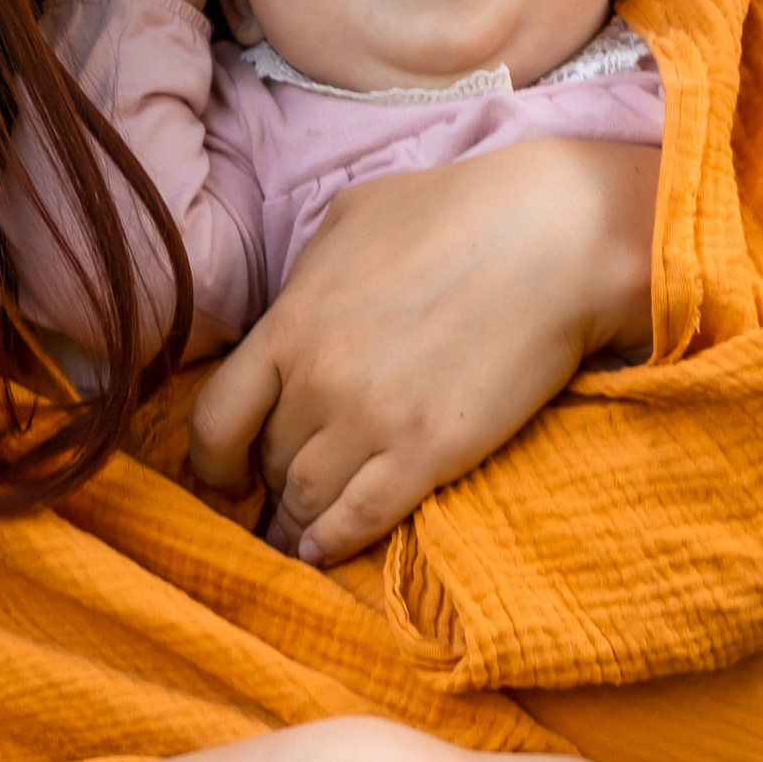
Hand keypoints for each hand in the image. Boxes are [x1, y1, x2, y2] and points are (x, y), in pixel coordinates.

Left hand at [188, 138, 657, 564]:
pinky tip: (324, 550)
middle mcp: (318, 381)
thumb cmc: (457, 211)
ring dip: (296, 524)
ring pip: (306, 498)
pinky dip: (334, 542)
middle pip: (267, 460)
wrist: (551, 237)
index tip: (226, 473)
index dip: (211, 458)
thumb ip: (310, 272)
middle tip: (277, 499)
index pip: (215, 417)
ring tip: (297, 539)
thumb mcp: (354, 217)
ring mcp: (372, 421)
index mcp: (291, 322)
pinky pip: (361, 517)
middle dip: (267, 484)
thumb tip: (294, 303)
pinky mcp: (428, 453)